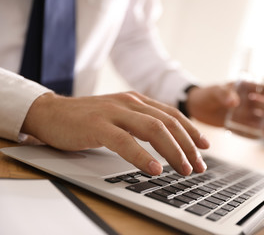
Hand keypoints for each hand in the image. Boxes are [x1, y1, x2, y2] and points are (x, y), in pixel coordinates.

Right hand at [21, 92, 209, 175]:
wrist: (51, 113)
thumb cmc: (88, 119)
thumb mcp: (121, 116)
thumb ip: (142, 123)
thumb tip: (168, 141)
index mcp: (137, 100)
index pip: (172, 115)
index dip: (191, 131)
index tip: (204, 147)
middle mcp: (130, 102)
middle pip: (168, 123)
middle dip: (188, 146)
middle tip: (199, 165)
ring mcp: (114, 111)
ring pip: (153, 129)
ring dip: (173, 151)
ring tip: (184, 169)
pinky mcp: (97, 125)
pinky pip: (125, 141)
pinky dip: (142, 156)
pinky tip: (154, 169)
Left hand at [186, 82, 263, 136]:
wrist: (195, 106)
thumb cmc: (206, 94)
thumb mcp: (214, 92)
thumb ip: (224, 94)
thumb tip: (235, 102)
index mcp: (244, 89)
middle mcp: (246, 101)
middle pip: (263, 107)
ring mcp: (242, 114)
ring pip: (257, 119)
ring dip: (263, 124)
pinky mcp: (236, 124)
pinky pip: (247, 129)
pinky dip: (253, 133)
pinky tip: (258, 136)